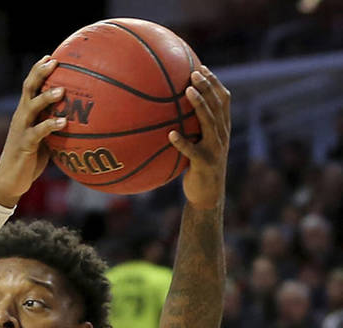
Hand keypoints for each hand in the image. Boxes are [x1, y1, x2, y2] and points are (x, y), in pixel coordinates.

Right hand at [0, 56, 65, 206]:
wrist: (8, 182)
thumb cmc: (29, 161)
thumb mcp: (44, 141)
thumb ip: (55, 128)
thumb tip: (80, 122)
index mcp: (25, 114)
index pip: (30, 86)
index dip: (38, 70)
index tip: (51, 56)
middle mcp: (21, 118)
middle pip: (28, 89)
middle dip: (40, 73)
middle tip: (54, 62)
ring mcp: (21, 130)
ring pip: (31, 107)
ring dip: (46, 98)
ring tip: (62, 91)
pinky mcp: (24, 145)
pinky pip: (37, 132)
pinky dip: (50, 126)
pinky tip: (63, 122)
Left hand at [169, 66, 229, 209]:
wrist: (207, 195)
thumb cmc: (198, 167)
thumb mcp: (198, 145)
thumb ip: (192, 129)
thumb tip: (169, 112)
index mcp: (222, 128)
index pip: (223, 100)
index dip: (214, 83)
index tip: (202, 67)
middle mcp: (222, 135)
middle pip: (218, 105)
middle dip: (207, 86)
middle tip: (193, 72)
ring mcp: (215, 148)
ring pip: (209, 122)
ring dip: (199, 105)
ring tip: (187, 91)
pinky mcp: (205, 163)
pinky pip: (192, 150)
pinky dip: (182, 142)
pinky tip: (170, 134)